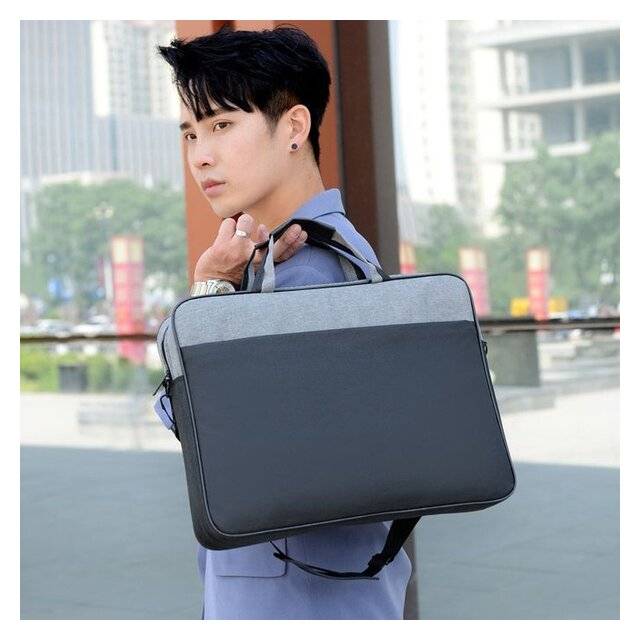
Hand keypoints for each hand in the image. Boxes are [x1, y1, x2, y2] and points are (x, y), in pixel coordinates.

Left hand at [193, 213, 307, 286]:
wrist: (211, 282)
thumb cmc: (232, 269)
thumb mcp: (250, 262)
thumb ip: (260, 246)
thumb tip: (264, 227)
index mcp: (259, 264)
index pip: (281, 254)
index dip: (293, 243)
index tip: (302, 234)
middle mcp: (251, 259)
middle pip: (275, 245)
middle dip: (288, 236)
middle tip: (296, 228)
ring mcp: (237, 251)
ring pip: (246, 221)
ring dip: (242, 224)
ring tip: (236, 235)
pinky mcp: (222, 245)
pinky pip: (229, 223)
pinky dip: (227, 227)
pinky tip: (225, 236)